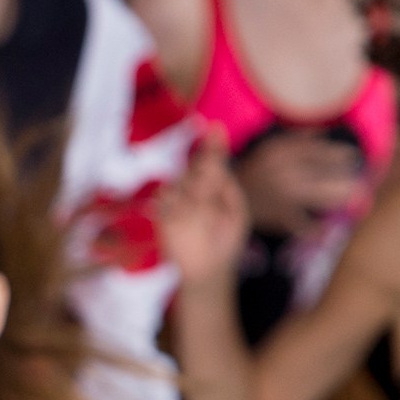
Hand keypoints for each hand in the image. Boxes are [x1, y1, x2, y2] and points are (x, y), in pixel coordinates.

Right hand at [155, 138, 251, 289]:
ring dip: (193, 188)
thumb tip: (217, 169)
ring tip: (201, 211)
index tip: (214, 127)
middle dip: (205, 166)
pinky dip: (174, 200)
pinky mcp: (164, 214)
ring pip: (182, 181)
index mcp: (215, 187)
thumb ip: (228, 191)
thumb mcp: (235, 215)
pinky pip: (166, 196)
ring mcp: (179, 201)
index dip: (213, 144)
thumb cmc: (224, 242)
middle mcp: (195, 189)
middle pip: (198, 167)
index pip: (213, 161)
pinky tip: (184, 213)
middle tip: (214, 172)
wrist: (207, 272)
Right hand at [232, 129, 366, 236]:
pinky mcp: (277, 215)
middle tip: (359, 179)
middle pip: (322, 173)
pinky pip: (301, 224)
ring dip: (338, 197)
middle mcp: (283, 172)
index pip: (317, 152)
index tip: (353, 156)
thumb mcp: (271, 148)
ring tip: (352, 196)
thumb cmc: (253, 170)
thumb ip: (297, 139)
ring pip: (319, 196)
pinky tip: (324, 230)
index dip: (338, 154)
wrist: (221, 196)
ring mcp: (281, 195)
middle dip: (344, 176)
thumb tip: (325, 131)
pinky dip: (313, 229)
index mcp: (281, 153)